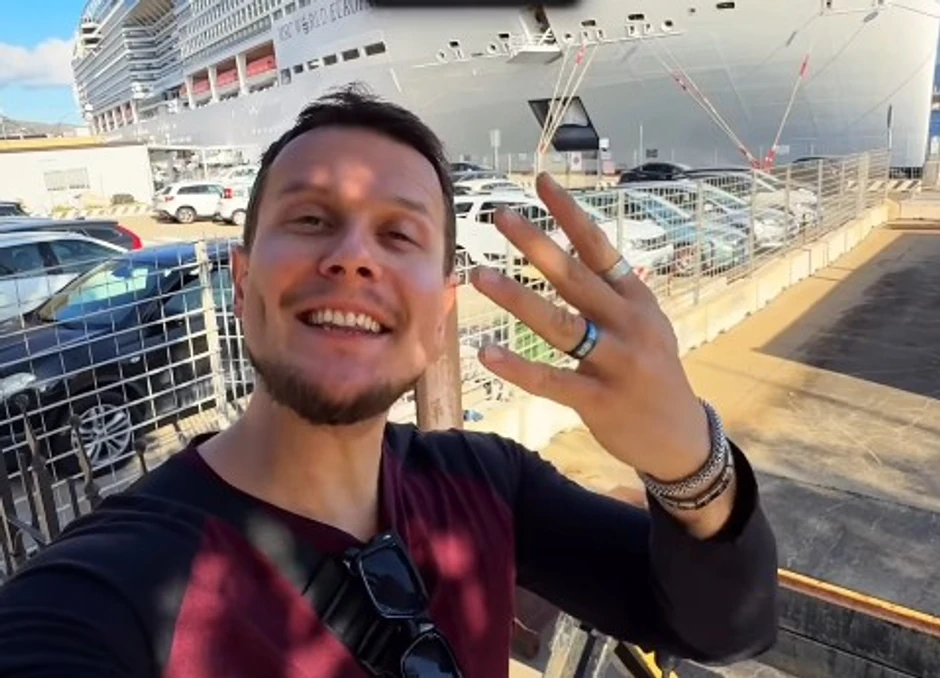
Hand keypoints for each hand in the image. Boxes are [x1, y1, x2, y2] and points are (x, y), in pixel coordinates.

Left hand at [470, 173, 710, 484]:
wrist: (680, 437)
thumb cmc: (653, 373)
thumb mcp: (646, 324)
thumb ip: (612, 291)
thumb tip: (573, 250)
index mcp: (636, 300)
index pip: (600, 247)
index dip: (570, 214)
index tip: (541, 181)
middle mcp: (629, 325)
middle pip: (575, 278)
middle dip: (536, 244)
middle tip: (501, 216)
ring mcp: (616, 363)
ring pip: (560, 325)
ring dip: (517, 298)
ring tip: (479, 275)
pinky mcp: (600, 401)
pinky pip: (552, 381)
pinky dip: (518, 367)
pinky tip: (487, 352)